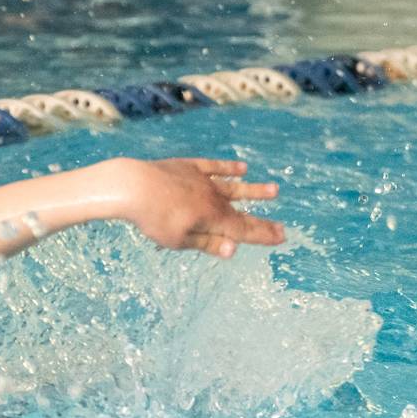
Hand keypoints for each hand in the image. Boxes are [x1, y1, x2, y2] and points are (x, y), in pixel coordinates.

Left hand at [113, 157, 284, 257]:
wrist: (134, 186)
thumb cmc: (153, 219)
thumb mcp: (178, 240)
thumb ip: (207, 243)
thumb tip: (235, 250)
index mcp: (212, 219)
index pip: (243, 231)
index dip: (262, 235)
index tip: (281, 237)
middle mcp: (213, 199)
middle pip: (241, 213)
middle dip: (262, 221)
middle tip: (282, 227)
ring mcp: (203, 181)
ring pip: (234, 186)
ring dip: (253, 190)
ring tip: (274, 190)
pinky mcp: (189, 168)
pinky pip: (214, 167)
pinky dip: (228, 168)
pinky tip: (241, 168)